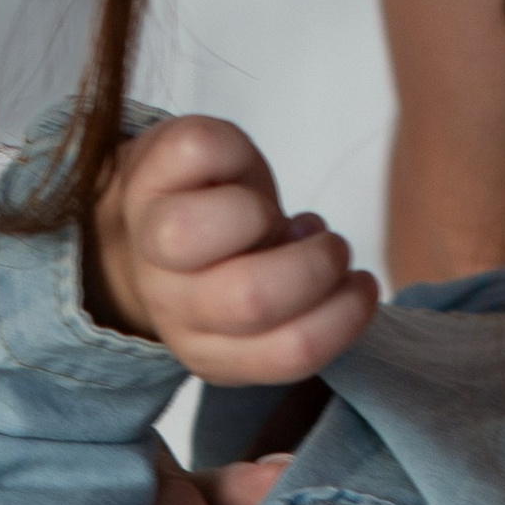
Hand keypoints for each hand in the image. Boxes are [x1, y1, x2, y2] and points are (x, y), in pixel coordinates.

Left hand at [87, 113, 378, 383]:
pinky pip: (201, 153)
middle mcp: (172, 307)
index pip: (292, 351)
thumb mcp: (274, 304)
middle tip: (327, 247)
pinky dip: (237, 153)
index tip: (359, 285)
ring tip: (272, 216)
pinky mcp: (145, 175)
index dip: (346, 314)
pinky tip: (237, 170)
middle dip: (315, 263)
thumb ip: (307, 309)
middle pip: (251, 298)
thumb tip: (336, 274)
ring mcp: (150, 242)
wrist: (157, 213)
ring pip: (196, 232)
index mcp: (211, 349)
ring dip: (261, 214)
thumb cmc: (233, 257)